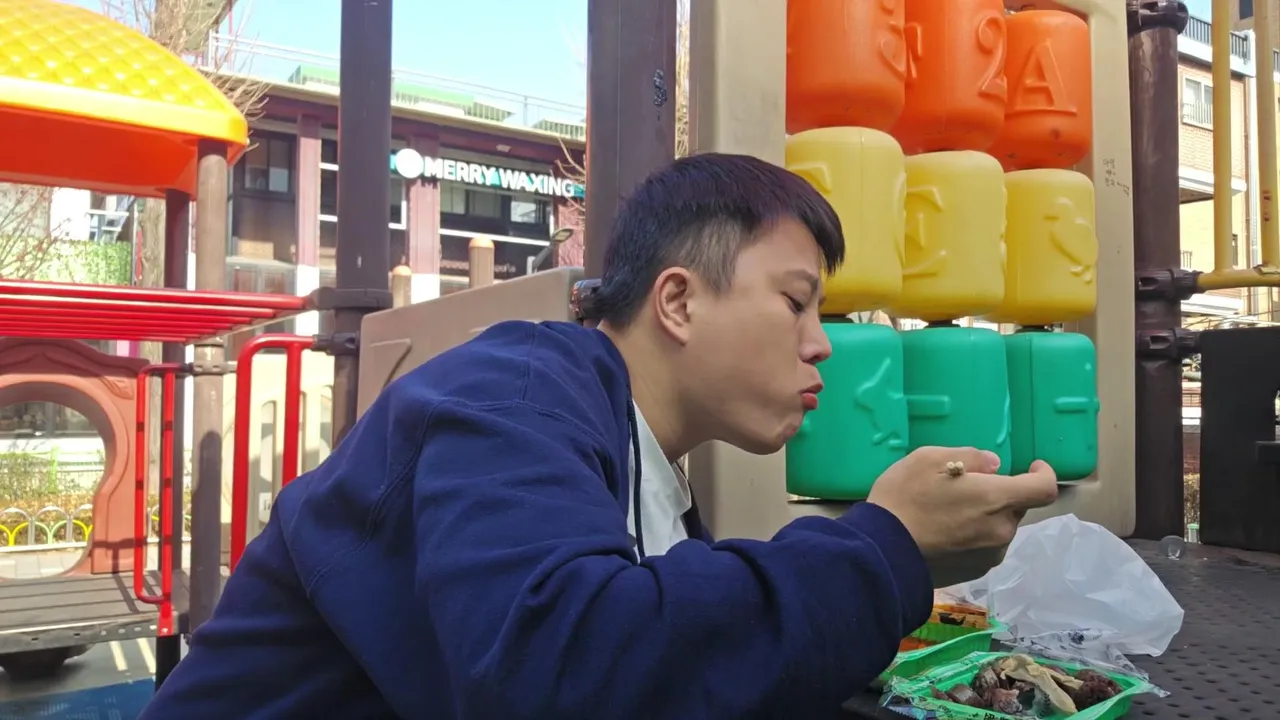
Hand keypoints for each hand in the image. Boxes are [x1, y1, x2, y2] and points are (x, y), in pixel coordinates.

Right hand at [866, 446, 1058, 557]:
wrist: (880, 552)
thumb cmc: (903, 498)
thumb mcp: (928, 459)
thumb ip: (970, 456)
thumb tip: (994, 465)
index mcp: (996, 499)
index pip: (1043, 489)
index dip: (1044, 474)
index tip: (1032, 466)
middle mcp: (1001, 530)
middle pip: (1016, 507)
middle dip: (1000, 494)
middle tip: (966, 488)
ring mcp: (989, 555)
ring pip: (999, 528)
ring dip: (986, 516)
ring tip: (951, 513)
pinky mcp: (974, 572)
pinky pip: (985, 547)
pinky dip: (974, 536)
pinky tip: (945, 534)